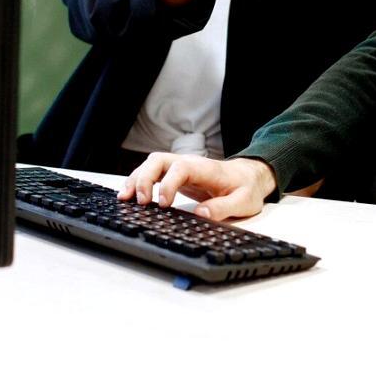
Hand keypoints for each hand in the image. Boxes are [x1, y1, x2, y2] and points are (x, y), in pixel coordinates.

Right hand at [118, 152, 277, 219]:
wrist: (249, 176)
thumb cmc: (246, 187)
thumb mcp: (244, 201)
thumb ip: (224, 208)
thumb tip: (201, 214)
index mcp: (204, 168)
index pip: (179, 169)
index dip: (168, 184)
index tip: (163, 204)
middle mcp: (188, 163)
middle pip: (158, 161)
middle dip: (144, 179)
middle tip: (141, 203)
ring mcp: (180, 167)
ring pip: (151, 165)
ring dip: (136, 180)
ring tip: (125, 200)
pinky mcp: (174, 175)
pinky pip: (152, 173)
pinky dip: (138, 182)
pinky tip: (130, 196)